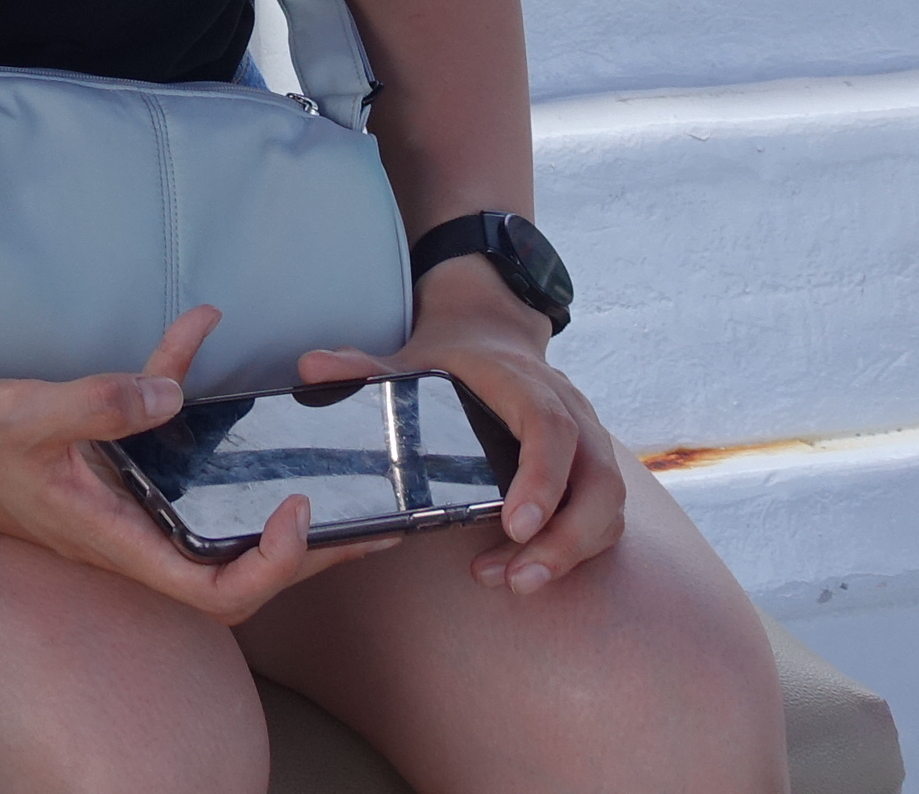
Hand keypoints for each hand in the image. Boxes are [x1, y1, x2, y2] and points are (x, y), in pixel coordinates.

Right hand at [0, 306, 399, 623]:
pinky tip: (200, 322)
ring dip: (272, 479)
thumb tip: (173, 391)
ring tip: (336, 450)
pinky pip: (168, 430)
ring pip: (218, 502)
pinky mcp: (112, 456)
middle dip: (313, 545)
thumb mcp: (29, 418)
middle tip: (377, 513)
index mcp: (122, 540)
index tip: (302, 511)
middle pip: (242, 561)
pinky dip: (185, 380)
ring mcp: (129, 496)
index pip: (218, 588)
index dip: (273, 565)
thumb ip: (100, 404)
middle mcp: (136, 530)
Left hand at [299, 262, 626, 594]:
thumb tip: (310, 368)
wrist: (496, 336)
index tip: (514, 524)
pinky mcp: (594, 471)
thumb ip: (363, 368)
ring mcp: (591, 444)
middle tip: (517, 577)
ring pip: (608, 506)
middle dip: (565, 537)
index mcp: (526, 385)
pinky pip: (603, 519)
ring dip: (568, 552)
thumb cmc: (454, 359)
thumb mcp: (411, 358)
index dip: (540, 479)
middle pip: (597, 481)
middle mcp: (572, 413)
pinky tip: (519, 571)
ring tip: (513, 582)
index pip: (549, 430)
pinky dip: (571, 551)